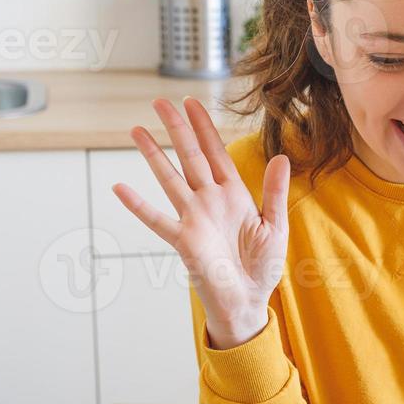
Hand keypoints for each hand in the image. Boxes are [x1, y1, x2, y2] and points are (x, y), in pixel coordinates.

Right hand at [112, 97, 290, 348]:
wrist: (248, 302)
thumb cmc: (261, 267)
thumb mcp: (275, 226)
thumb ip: (274, 192)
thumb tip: (282, 156)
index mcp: (233, 195)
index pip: (216, 152)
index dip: (204, 127)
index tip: (192, 102)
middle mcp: (209, 201)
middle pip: (190, 156)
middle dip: (176, 128)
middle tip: (160, 101)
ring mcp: (194, 218)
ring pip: (170, 178)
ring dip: (154, 155)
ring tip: (136, 130)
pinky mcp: (184, 240)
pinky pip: (157, 220)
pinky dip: (138, 205)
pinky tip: (120, 187)